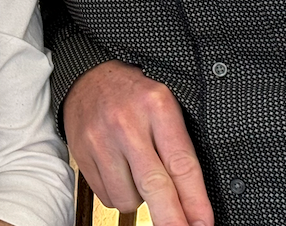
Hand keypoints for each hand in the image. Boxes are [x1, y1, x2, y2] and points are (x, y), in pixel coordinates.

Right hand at [64, 60, 212, 225]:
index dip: (195, 200)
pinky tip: (119, 171)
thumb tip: (195, 200)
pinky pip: (106, 196)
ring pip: (128, 197)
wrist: (88, 74)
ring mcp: (101, 138)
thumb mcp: (164, 105)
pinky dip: (117, 193)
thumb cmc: (133, 94)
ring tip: (137, 173)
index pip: (182, 163)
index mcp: (156, 106)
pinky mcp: (82, 152)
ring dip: (138, 199)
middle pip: (154, 185)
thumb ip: (179, 146)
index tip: (203, 223)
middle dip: (171, 219)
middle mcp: (127, 122)